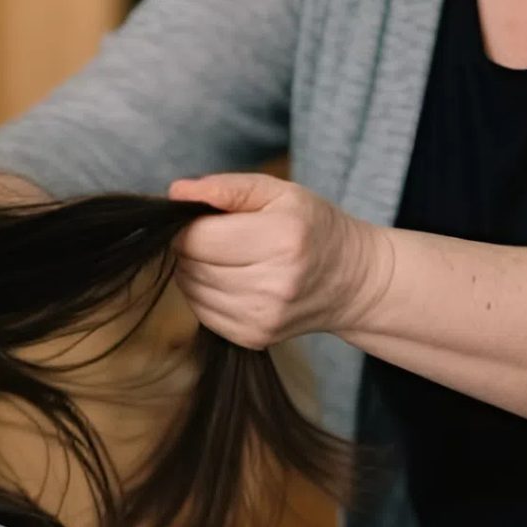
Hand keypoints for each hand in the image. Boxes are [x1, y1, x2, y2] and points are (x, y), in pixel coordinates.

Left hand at [167, 170, 394, 348]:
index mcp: (281, 239)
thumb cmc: (312, 228)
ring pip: (191, 291)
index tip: (203, 219)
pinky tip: (231, 280)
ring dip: (196, 271)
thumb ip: (225, 187)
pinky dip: (206, 294)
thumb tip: (174, 193)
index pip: (198, 238)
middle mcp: (274, 284)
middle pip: (192, 265)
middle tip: (217, 237)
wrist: (352, 281)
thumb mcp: (278, 192)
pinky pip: (202, 313)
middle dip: (192, 247)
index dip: (188, 225)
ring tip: (226, 257)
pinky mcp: (254, 338)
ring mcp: (263, 317)